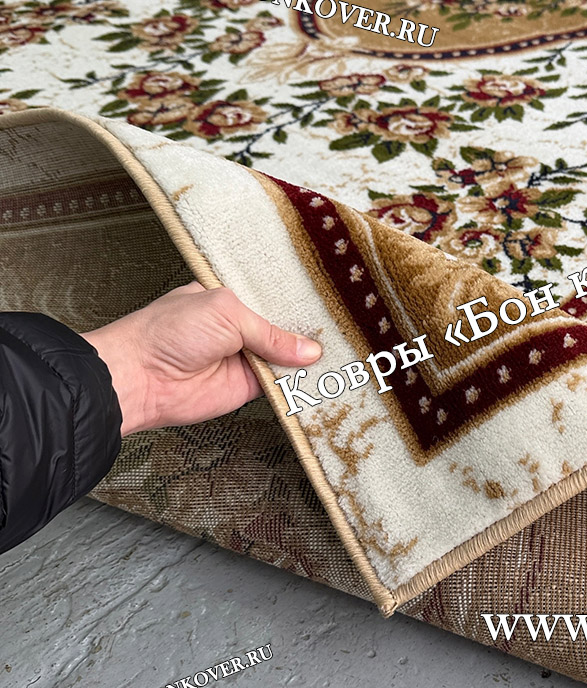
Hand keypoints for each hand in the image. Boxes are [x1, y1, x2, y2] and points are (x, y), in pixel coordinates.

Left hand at [81, 281, 321, 436]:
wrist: (140, 378)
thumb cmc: (168, 332)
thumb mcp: (227, 313)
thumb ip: (271, 331)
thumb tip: (308, 350)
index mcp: (231, 299)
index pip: (275, 298)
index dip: (300, 303)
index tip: (331, 304)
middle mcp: (240, 328)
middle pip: (286, 330)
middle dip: (311, 332)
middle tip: (344, 330)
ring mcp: (246, 358)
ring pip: (288, 358)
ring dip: (309, 360)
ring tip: (344, 352)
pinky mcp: (248, 388)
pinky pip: (282, 385)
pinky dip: (301, 384)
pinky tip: (325, 377)